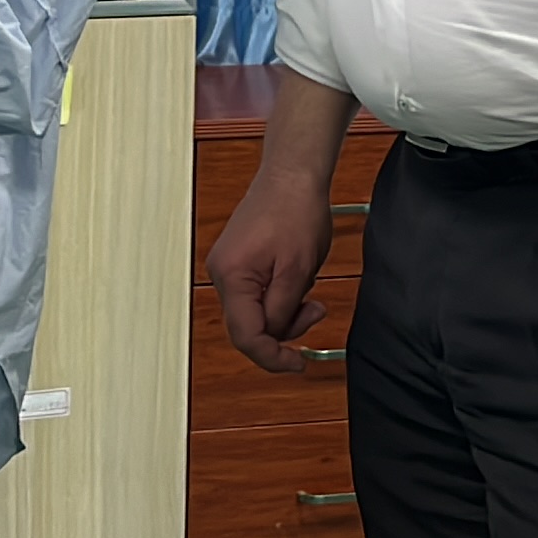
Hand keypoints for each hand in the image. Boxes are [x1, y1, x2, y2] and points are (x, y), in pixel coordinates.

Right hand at [208, 164, 336, 373]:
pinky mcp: (238, 261)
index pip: (246, 336)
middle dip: (285, 328)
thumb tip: (275, 335)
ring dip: (285, 311)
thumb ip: (284, 309)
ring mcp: (228, 267)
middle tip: (315, 310)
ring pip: (254, 312)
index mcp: (233, 276)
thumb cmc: (296, 210)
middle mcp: (222, 273)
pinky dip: (278, 297)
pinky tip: (295, 279)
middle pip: (249, 326)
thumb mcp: (298, 269)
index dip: (273, 357)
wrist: (292, 175)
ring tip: (309, 291)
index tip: (298, 363)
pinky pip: (256, 295)